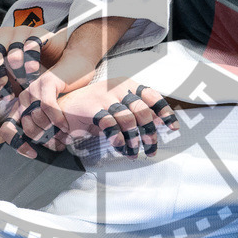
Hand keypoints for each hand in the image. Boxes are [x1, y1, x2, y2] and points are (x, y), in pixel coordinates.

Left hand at [0, 26, 50, 101]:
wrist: (58, 60)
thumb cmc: (30, 73)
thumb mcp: (13, 83)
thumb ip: (0, 89)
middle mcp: (5, 35)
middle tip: (4, 87)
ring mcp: (21, 31)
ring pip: (13, 51)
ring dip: (17, 69)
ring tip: (24, 79)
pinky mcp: (38, 32)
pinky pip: (31, 47)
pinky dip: (31, 61)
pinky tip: (33, 71)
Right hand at [59, 77, 177, 157]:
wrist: (65, 106)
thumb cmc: (94, 107)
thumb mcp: (118, 105)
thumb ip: (136, 110)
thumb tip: (158, 121)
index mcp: (127, 84)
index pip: (151, 96)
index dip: (164, 111)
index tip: (172, 127)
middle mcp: (118, 88)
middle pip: (142, 111)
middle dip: (150, 133)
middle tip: (151, 148)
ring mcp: (104, 96)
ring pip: (128, 119)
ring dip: (134, 140)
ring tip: (134, 152)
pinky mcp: (92, 108)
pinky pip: (110, 124)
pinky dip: (118, 138)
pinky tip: (119, 147)